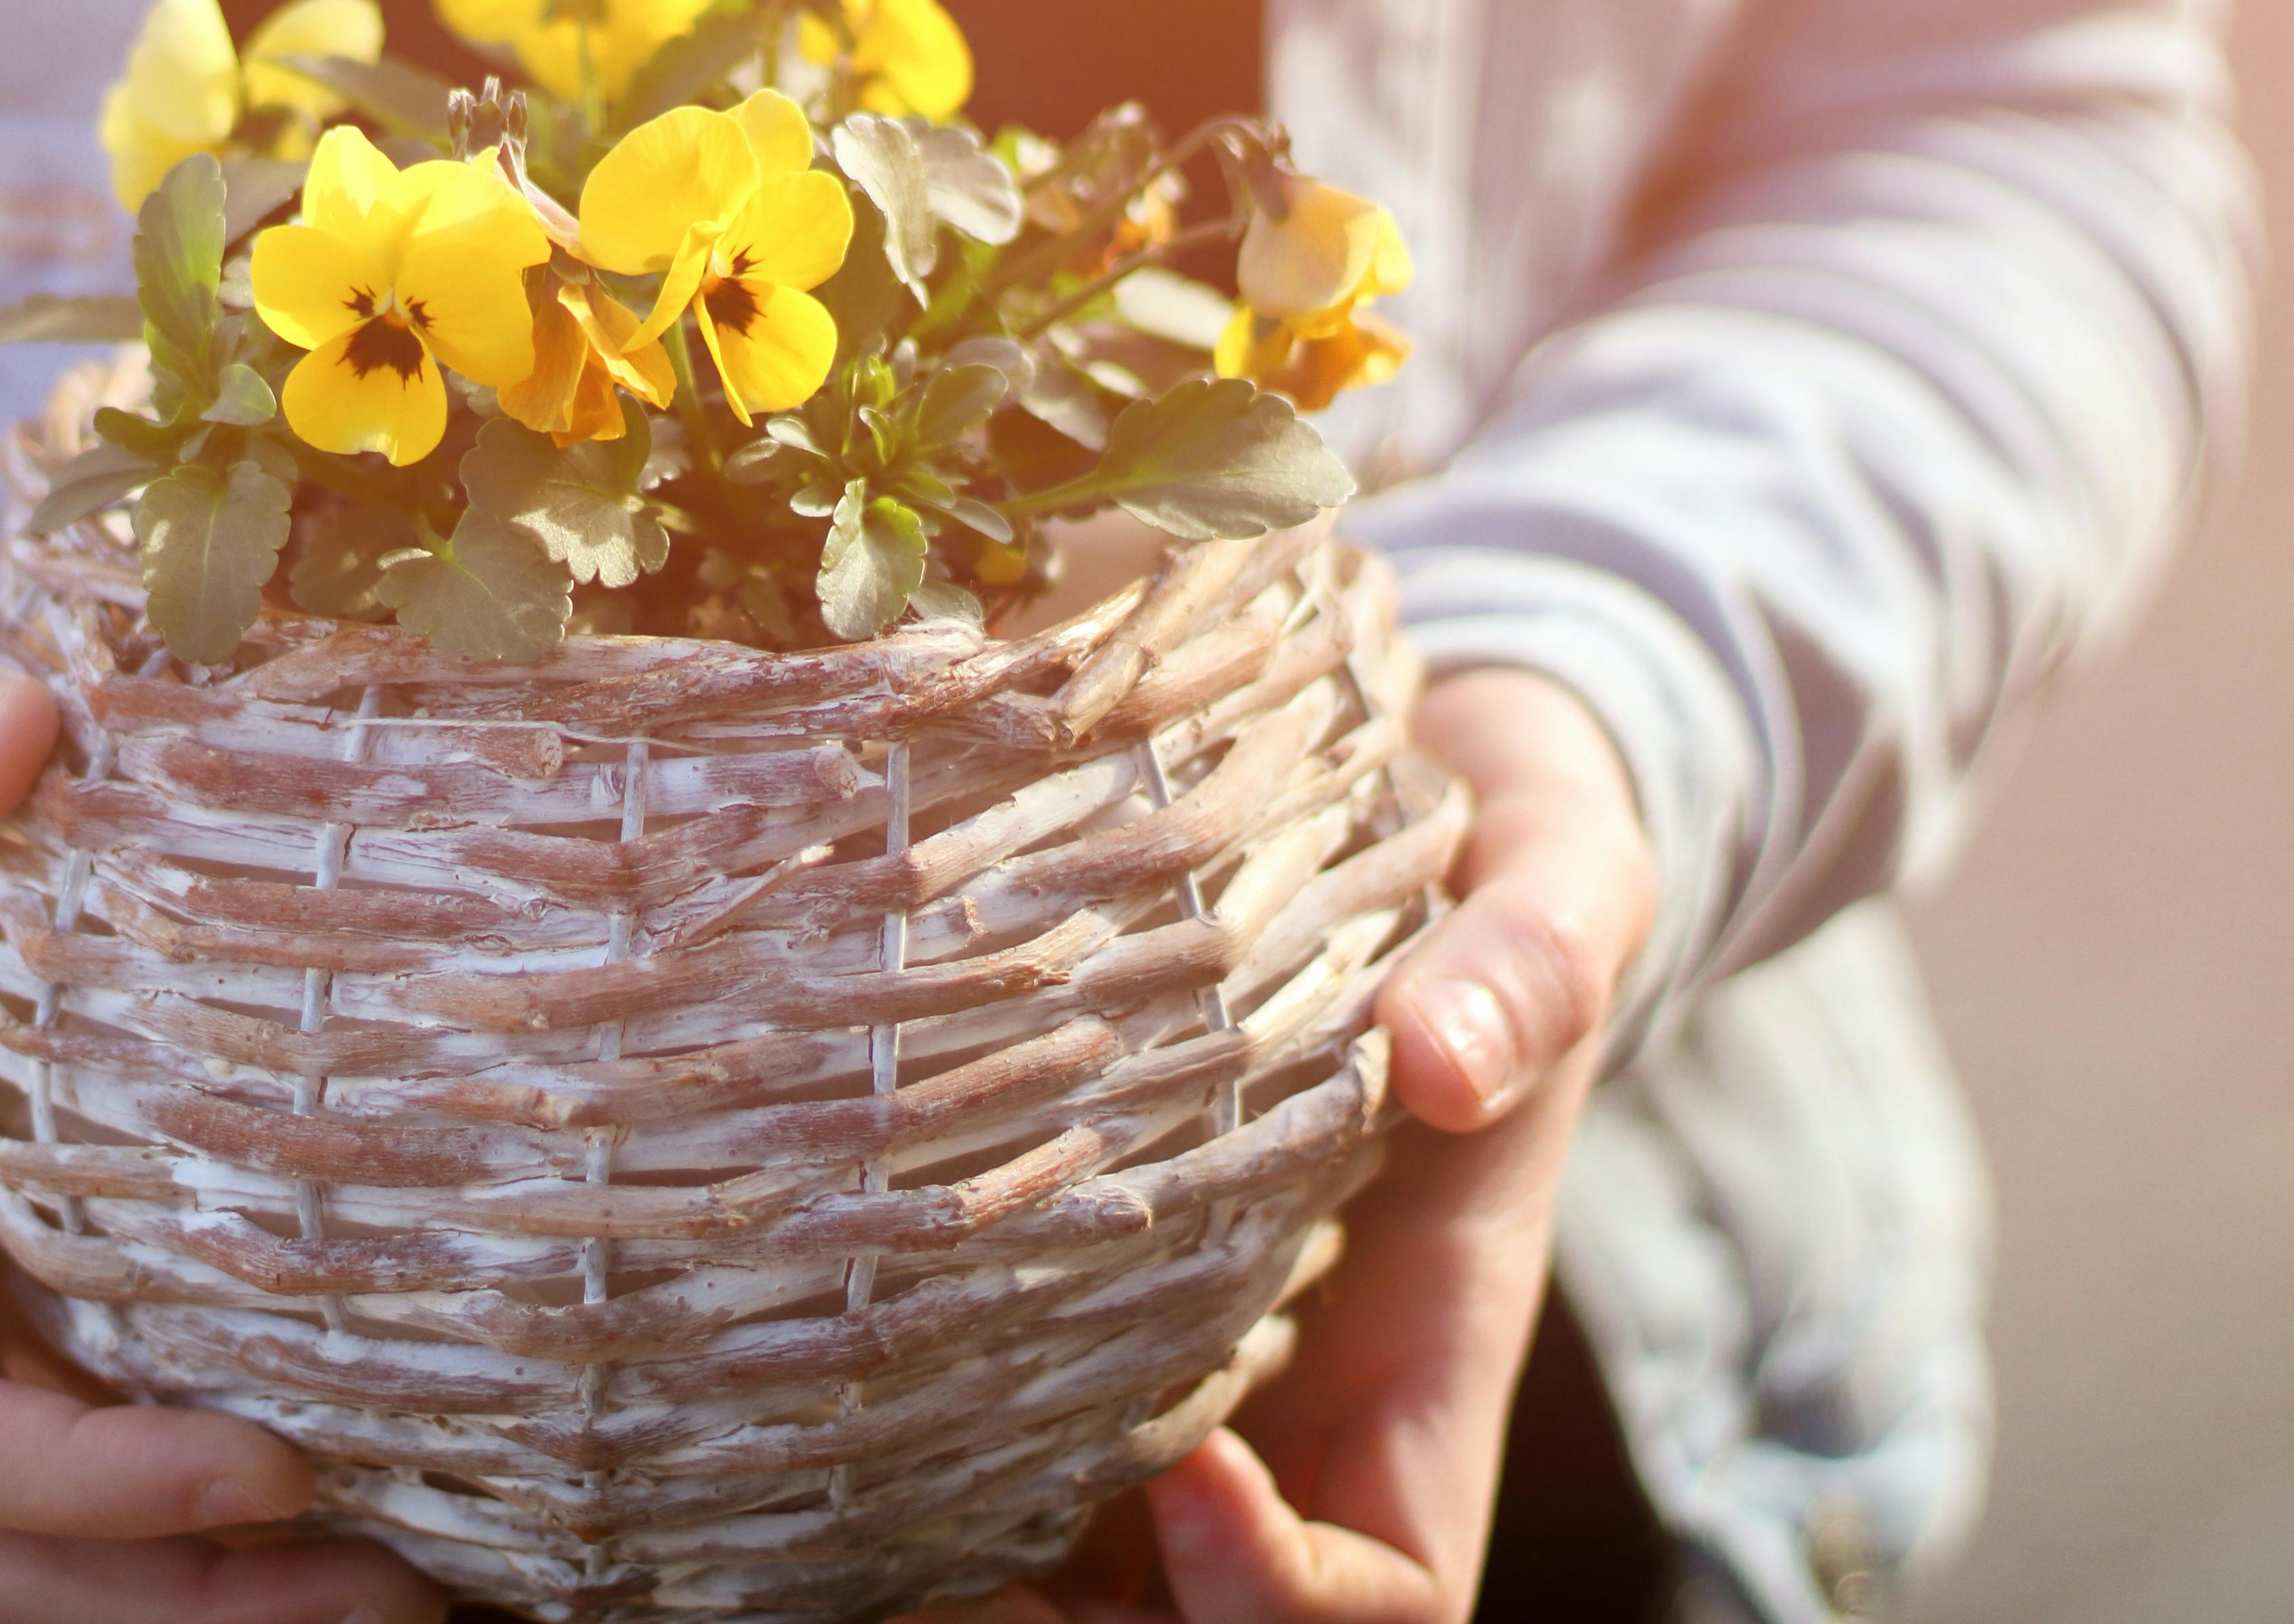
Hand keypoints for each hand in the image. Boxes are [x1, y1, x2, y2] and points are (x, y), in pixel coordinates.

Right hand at [0, 556, 443, 1623]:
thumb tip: (11, 742)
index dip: (85, 1479)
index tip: (273, 1465)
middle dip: (183, 1598)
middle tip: (416, 1599)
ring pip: (50, 1526)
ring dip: (215, 1591)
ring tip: (433, 1590)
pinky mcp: (7, 1246)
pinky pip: (98, 1419)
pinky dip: (217, 1499)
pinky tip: (392, 1472)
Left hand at [898, 666, 1655, 1623]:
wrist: (1435, 811)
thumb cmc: (1509, 877)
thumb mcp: (1558, 884)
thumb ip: (1532, 962)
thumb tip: (1445, 1062)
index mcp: (1424, 1361)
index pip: (1390, 1588)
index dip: (1282, 1589)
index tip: (1183, 1469)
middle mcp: (1295, 1406)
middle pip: (1194, 1618)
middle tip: (922, 1569)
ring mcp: (1176, 1366)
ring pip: (1077, 1563)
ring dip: (958, 1572)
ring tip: (823, 1521)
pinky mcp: (1071, 1293)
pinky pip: (993, 1437)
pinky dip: (904, 1458)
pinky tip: (798, 1397)